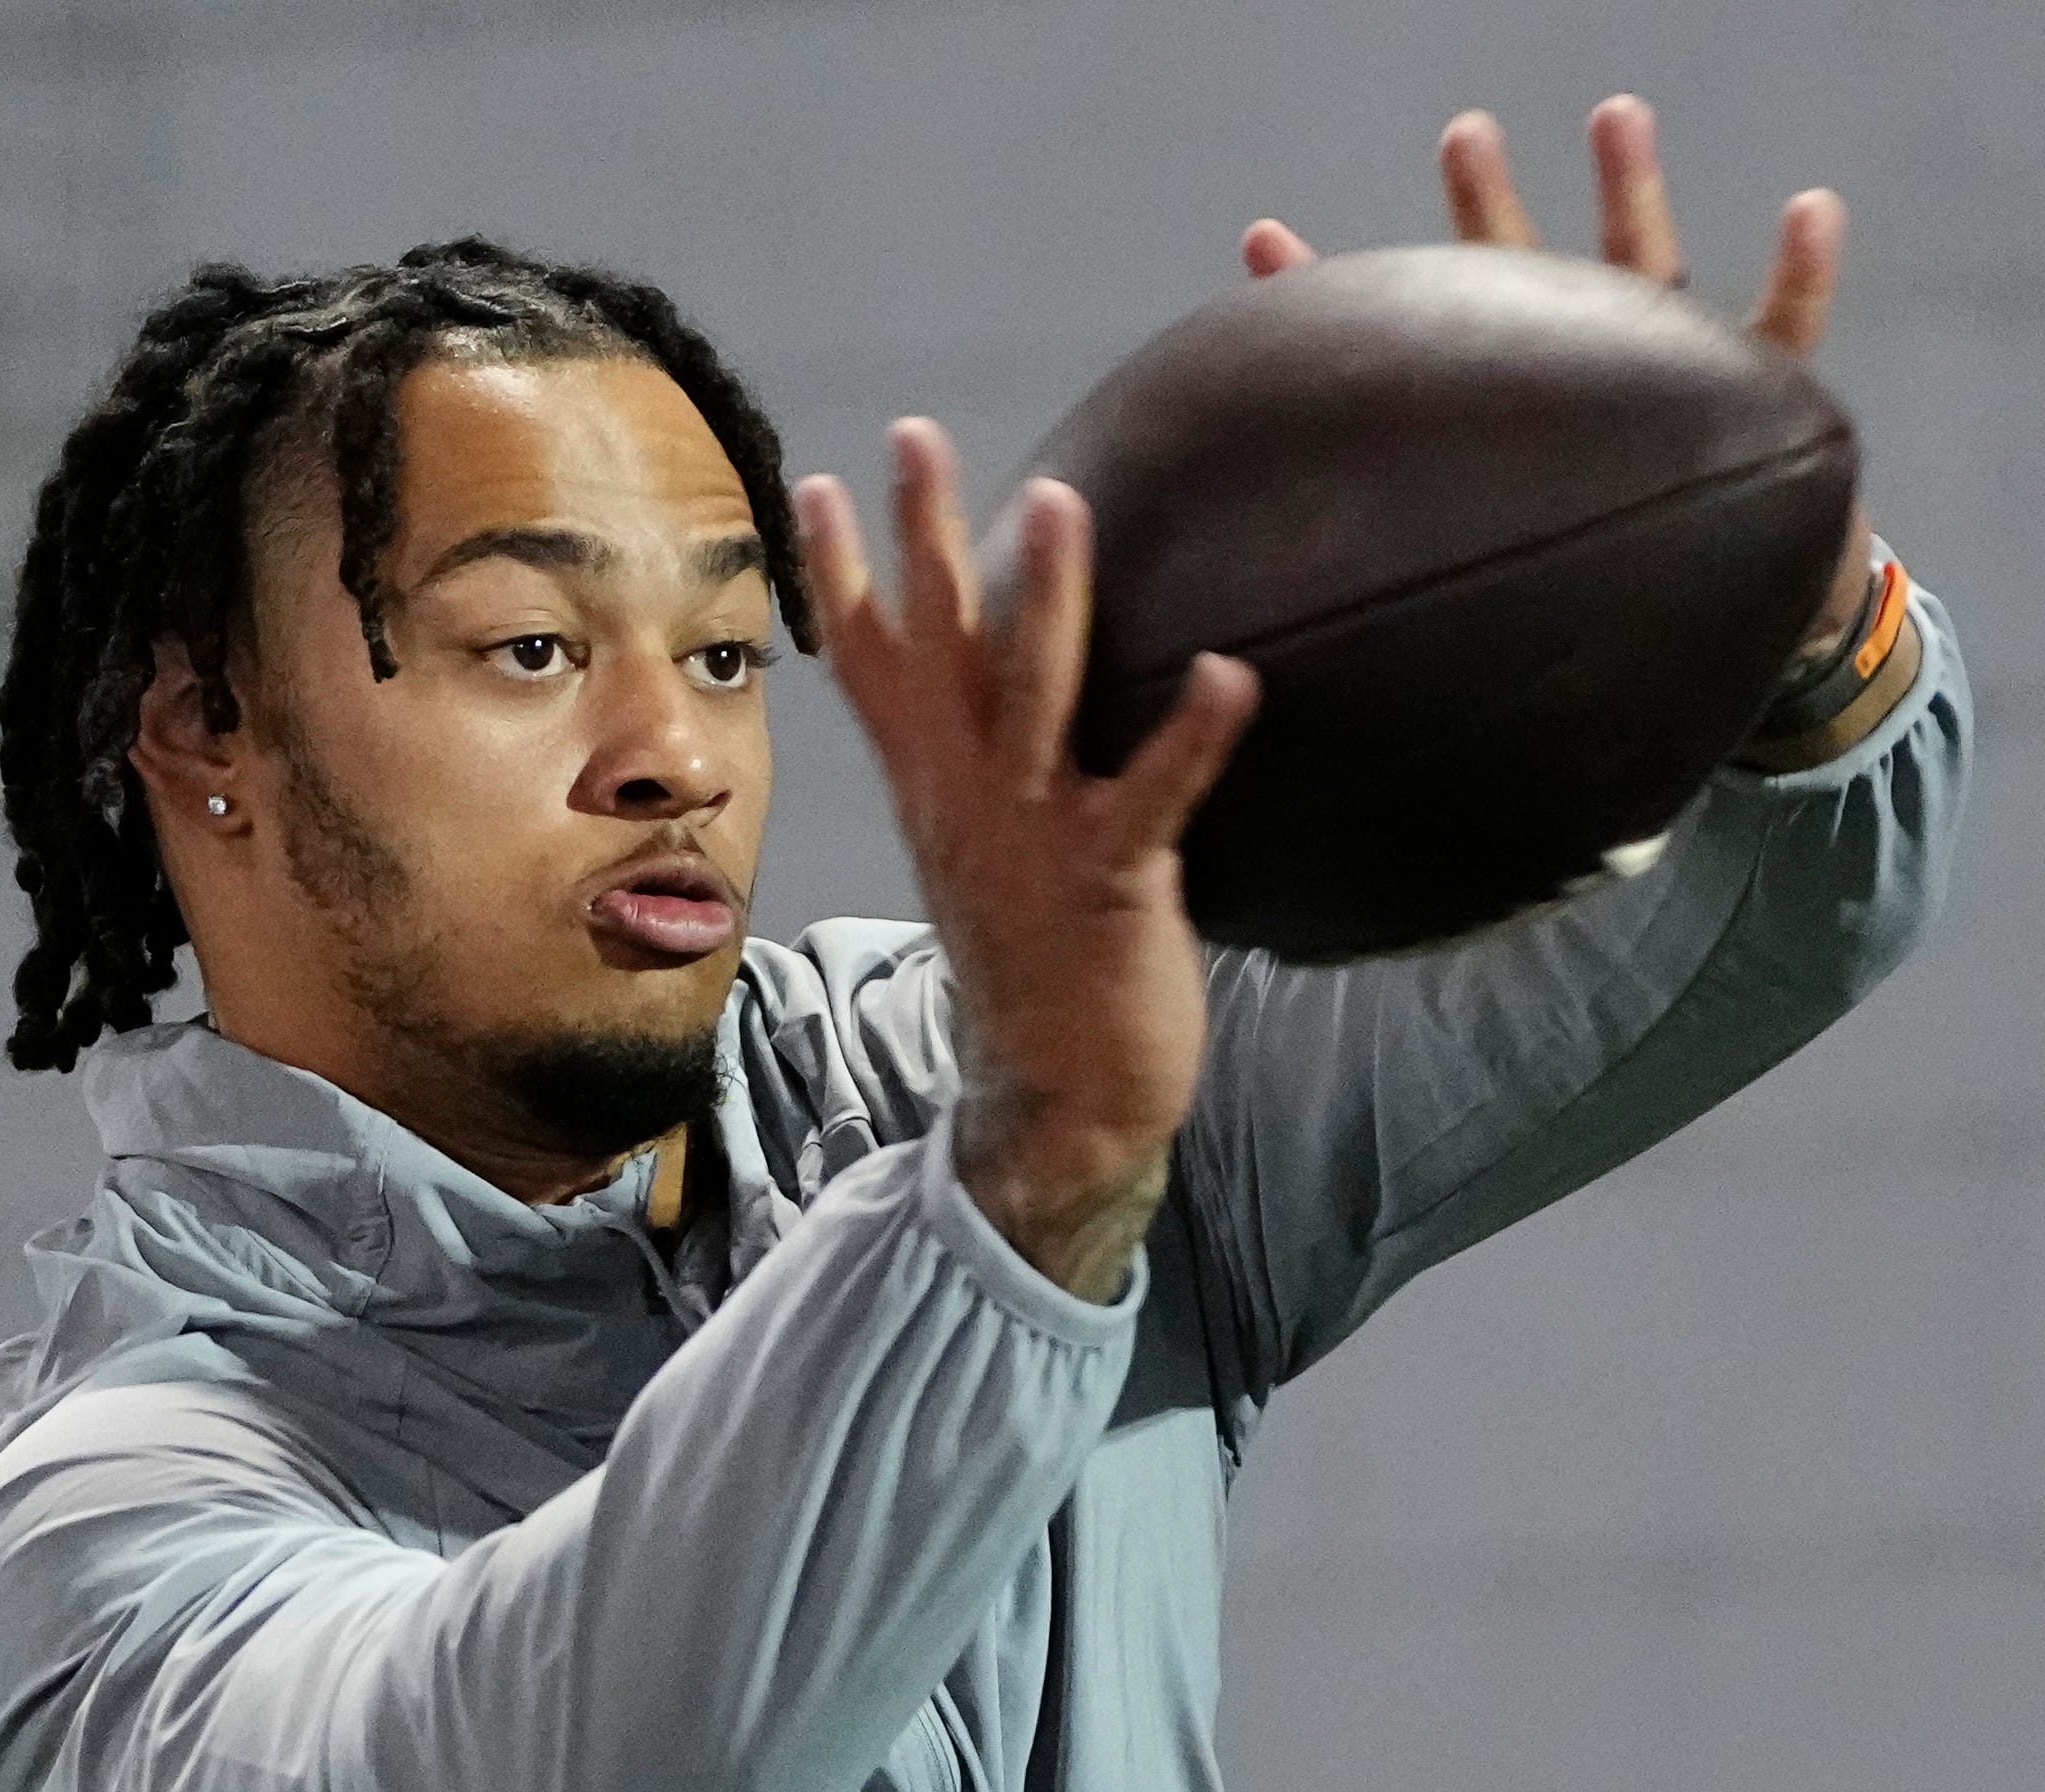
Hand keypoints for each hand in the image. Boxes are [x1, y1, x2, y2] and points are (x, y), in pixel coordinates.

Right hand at [793, 424, 1260, 1301]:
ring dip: (1046, 599)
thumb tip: (1016, 695)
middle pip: (936, 650)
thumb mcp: (993, 858)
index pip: (872, 666)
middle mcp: (970, 804)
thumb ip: (1000, 772)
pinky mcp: (1112, 882)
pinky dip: (1191, 734)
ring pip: (1031, 698)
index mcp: (936, 795)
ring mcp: (1034, 840)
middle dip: (920, 538)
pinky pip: (1154, 795)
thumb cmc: (1041, 972)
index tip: (815, 481)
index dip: (840, 575)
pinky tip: (1229, 671)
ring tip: (1058, 501)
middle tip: (912, 434)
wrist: (1056, 1104)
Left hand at [1240, 93, 1874, 661]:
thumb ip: (1414, 585)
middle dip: (1485, 206)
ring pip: (1646, 275)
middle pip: (1522, 280)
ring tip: (1610, 117)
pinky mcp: (1765, 409)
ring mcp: (1677, 382)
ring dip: (1627, 194)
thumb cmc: (1612, 605)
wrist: (1744, 636)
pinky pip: (1788, 334)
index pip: (1410, 353)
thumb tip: (1273, 639)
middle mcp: (1585, 383)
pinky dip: (1801, 271)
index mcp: (1511, 426)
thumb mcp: (1500, 590)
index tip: (1261, 244)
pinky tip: (1806, 210)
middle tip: (1457, 137)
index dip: (1335, 303)